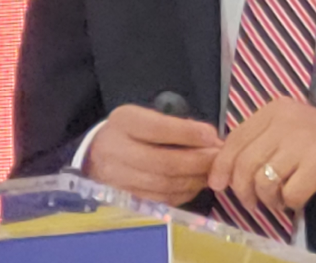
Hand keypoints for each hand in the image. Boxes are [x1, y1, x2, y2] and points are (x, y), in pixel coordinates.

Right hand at [87, 104, 222, 206]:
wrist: (97, 153)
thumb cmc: (130, 130)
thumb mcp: (146, 115)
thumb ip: (176, 125)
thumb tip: (210, 138)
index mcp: (124, 122)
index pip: (159, 128)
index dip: (189, 134)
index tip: (213, 136)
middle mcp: (117, 151)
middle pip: (163, 162)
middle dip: (197, 162)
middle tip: (219, 158)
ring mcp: (120, 178)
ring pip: (165, 185)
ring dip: (194, 179)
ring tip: (212, 171)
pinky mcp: (128, 198)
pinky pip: (162, 199)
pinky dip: (185, 193)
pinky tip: (196, 183)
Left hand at [208, 98, 315, 214]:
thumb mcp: (288, 131)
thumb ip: (259, 142)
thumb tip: (222, 168)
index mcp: (275, 109)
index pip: (235, 139)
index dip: (222, 165)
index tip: (219, 184)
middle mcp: (286, 120)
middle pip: (245, 162)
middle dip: (242, 190)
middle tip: (251, 202)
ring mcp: (303, 140)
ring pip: (263, 180)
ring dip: (268, 199)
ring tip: (279, 200)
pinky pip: (288, 193)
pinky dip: (289, 203)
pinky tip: (297, 199)